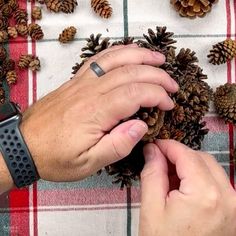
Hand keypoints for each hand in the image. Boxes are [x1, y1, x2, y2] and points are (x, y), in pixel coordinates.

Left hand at [14, 45, 177, 184]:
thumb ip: (118, 145)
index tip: (168, 105)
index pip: (135, 93)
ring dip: (140, 56)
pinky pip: (98, 59)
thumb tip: (141, 126)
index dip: (157, 95)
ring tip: (158, 58)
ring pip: (115, 59)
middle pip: (130, 72)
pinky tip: (128, 53)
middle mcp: (90, 91)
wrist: (24, 146)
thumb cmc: (55, 157)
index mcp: (96, 112)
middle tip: (172, 85)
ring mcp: (81, 82)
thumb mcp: (88, 162)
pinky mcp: (75, 81)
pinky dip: (116, 52)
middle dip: (157, 75)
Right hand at [139, 140, 235, 235]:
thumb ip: (152, 173)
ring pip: (210, 169)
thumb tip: (152, 150)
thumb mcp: (151, 208)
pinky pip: (216, 183)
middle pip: (201, 158)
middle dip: (178, 155)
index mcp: (205, 195)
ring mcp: (235, 206)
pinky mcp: (234, 213)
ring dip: (188, 166)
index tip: (153, 145)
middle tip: (157, 161)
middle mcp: (228, 197)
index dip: (167, 145)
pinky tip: (182, 188)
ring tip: (167, 178)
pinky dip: (198, 178)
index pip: (186, 154)